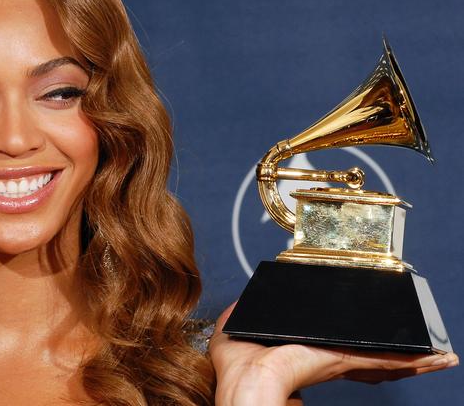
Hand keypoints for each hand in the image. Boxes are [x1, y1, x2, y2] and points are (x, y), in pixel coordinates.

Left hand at [209, 302, 458, 405]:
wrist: (246, 381)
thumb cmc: (239, 365)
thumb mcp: (241, 325)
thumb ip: (246, 309)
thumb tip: (250, 298)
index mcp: (307, 350)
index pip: (344, 350)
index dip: (364, 346)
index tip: (380, 339)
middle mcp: (328, 358)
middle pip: (372, 357)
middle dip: (400, 355)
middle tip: (427, 351)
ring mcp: (339, 361)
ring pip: (383, 360)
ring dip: (413, 358)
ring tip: (440, 355)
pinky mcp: (344, 360)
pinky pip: (383, 361)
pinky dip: (410, 361)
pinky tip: (434, 359)